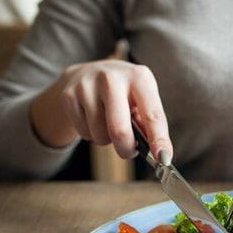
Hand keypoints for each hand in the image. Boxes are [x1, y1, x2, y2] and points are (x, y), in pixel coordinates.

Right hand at [31, 60, 172, 161]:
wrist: (87, 73)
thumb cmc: (124, 93)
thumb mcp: (142, 99)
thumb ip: (151, 124)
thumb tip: (161, 154)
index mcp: (139, 77)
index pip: (152, 114)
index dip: (159, 139)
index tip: (163, 159)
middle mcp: (112, 78)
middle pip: (119, 130)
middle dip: (126, 149)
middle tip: (129, 151)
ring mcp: (87, 86)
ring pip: (100, 135)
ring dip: (107, 140)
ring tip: (108, 124)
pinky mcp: (69, 96)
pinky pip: (84, 134)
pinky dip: (91, 134)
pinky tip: (93, 119)